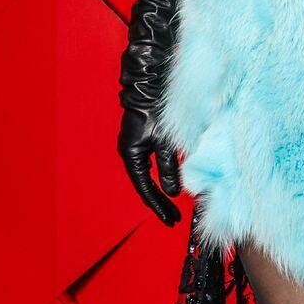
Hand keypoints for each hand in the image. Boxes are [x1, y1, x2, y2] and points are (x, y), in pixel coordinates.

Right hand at [118, 107, 183, 225]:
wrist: (149, 83)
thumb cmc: (157, 110)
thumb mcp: (166, 142)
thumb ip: (169, 168)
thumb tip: (173, 192)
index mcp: (131, 155)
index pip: (145, 189)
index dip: (158, 206)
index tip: (171, 220)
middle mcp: (129, 153)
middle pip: (145, 186)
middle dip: (160, 203)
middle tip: (174, 219)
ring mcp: (134, 146)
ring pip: (147, 177)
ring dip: (160, 191)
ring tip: (172, 207)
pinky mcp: (142, 139)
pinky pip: (150, 165)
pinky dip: (160, 177)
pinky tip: (170, 183)